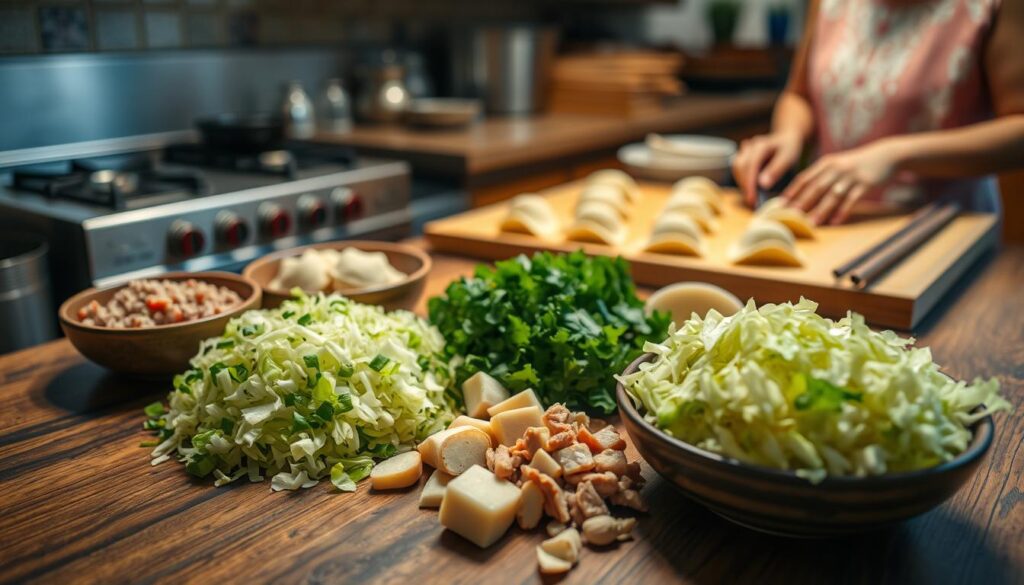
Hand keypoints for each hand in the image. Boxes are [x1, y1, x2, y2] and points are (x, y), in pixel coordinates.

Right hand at [732, 131, 803, 205]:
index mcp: (761, 145)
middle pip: (739, 167)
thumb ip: (776, 169)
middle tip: (752, 202)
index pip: (750, 165)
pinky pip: (738, 170)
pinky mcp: (743, 158)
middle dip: (744, 185)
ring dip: (742, 184)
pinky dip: (742, 181)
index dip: (749, 183)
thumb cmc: (788, 149)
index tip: (752, 199)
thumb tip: (762, 184)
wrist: (785, 139)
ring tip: (752, 198)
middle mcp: (750, 147)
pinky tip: (750, 190)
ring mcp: (744, 151)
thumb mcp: (788, 157)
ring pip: (736, 168)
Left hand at [781, 140, 901, 224]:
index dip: (792, 191)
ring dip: (821, 210)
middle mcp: (836, 168)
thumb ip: (820, 176)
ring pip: (833, 195)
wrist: (886, 155)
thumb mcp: (836, 164)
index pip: (805, 178)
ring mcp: (851, 176)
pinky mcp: (866, 183)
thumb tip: (801, 195)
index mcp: (826, 163)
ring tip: (811, 223)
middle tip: (790, 216)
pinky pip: (852, 199)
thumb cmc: (856, 164)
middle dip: (802, 202)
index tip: (781, 204)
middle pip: (816, 187)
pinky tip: (836, 221)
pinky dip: (843, 211)